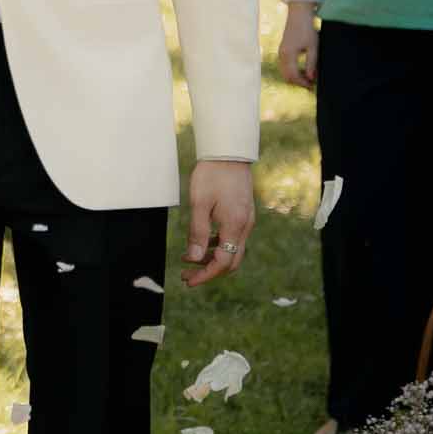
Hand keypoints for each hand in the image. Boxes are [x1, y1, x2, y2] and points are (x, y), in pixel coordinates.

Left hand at [182, 159, 254, 287]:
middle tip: (187, 274)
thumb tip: (194, 259)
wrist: (229, 153)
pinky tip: (200, 242)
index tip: (188, 280)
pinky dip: (216, 245)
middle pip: (230, 261)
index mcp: (235, 226)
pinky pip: (232, 238)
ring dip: (211, 258)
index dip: (205, 275)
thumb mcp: (199, 203)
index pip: (223, 262)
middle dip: (209, 271)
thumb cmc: (212, 174)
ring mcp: (245, 221)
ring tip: (188, 259)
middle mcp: (244, 227)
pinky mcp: (242, 214)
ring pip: (231, 250)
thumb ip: (197, 232)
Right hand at [277, 6, 318, 88]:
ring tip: (307, 77)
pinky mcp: (282, 50)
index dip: (303, 83)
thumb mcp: (313, 47)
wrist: (298, 14)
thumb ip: (311, 63)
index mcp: (289, 54)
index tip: (312, 85)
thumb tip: (311, 78)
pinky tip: (302, 69)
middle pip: (287, 76)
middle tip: (310, 84)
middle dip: (297, 82)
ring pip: (284, 71)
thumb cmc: (307, 29)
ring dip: (294, 77)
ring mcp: (280, 52)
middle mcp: (282, 54)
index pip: (294, 76)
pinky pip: (284, 65)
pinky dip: (291, 71)